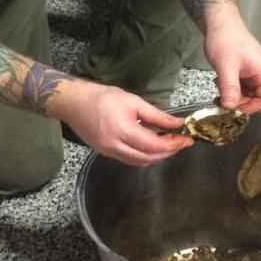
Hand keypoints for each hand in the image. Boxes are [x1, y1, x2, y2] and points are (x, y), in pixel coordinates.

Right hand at [56, 81, 193, 165]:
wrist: (74, 102)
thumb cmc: (102, 97)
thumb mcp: (133, 101)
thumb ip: (157, 115)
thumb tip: (178, 123)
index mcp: (122, 130)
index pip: (154, 145)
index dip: (173, 145)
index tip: (186, 140)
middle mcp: (114, 145)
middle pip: (148, 158)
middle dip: (167, 152)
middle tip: (180, 142)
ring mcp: (108, 152)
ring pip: (139, 162)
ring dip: (156, 156)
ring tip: (167, 143)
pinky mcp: (104, 153)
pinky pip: (128, 160)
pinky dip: (143, 156)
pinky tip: (150, 146)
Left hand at [202, 7, 260, 113]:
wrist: (220, 23)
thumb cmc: (226, 38)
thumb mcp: (226, 66)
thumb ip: (229, 88)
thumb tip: (230, 108)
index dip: (252, 107)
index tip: (235, 108)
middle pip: (259, 99)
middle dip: (241, 102)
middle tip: (224, 98)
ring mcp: (257, 73)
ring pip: (250, 95)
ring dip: (234, 96)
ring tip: (221, 87)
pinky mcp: (248, 72)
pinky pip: (244, 88)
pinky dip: (232, 89)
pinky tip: (222, 82)